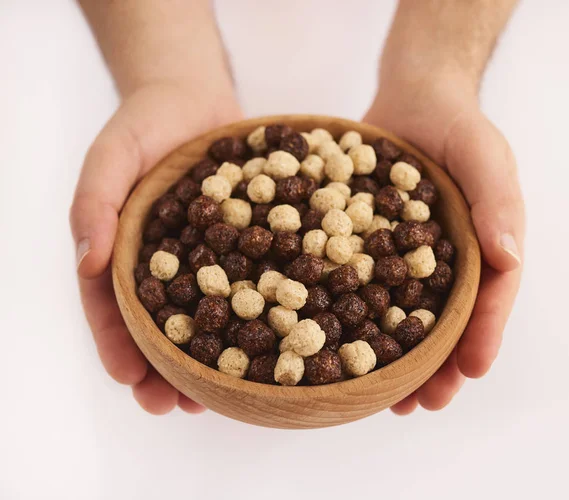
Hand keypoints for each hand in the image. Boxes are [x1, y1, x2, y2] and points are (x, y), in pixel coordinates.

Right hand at [70, 81, 242, 414]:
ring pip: (206, 316)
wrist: (194, 94)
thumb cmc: (144, 122)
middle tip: (173, 409)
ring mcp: (206, 257)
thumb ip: (94, 203)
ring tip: (216, 398)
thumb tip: (86, 262)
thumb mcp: (111, 155)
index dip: (118, 346)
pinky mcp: (242, 243)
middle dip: (163, 371)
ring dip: (208, 359)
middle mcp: (164, 263)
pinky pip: (248, 282)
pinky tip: (269, 342)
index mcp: (123, 252)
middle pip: (160, 326)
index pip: (113, 308)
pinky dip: (255, 315)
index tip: (130, 381)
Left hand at [364, 74, 524, 413]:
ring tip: (381, 398)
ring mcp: (403, 254)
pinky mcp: (367, 241)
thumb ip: (497, 201)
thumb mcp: (484, 154)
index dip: (481, 336)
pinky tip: (330, 339)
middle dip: (435, 366)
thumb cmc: (457, 121)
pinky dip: (349, 312)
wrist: (412, 93)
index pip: (489, 297)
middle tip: (421, 407)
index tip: (469, 373)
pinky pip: (359, 281)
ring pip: (399, 313)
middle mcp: (443, 259)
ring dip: (393, 356)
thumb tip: (509, 257)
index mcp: (481, 245)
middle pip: (443, 320)